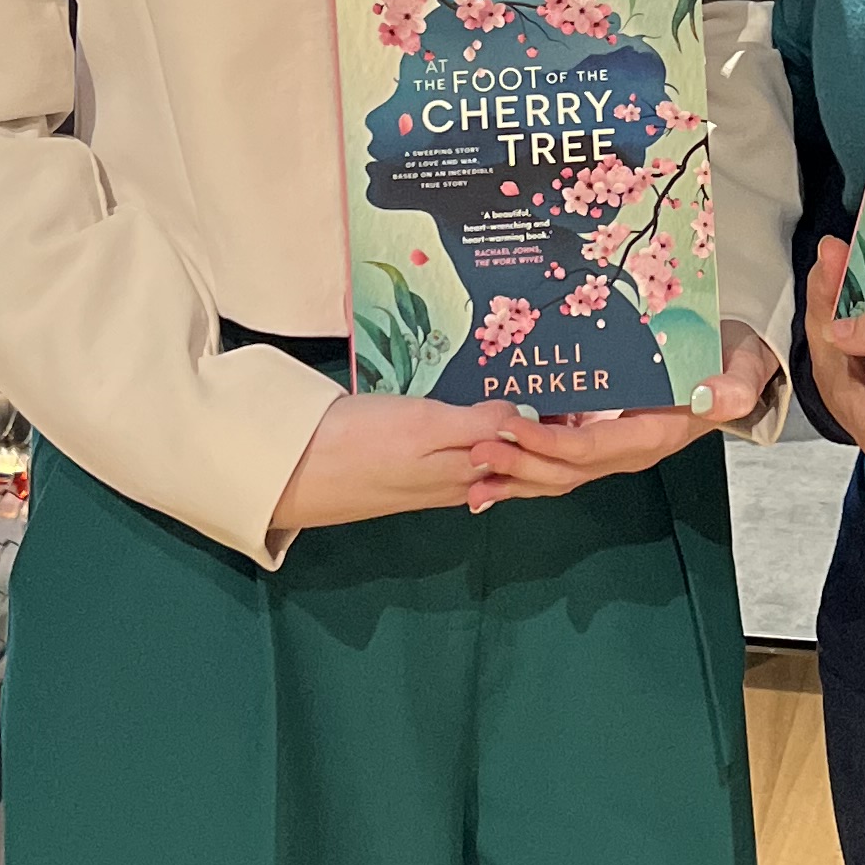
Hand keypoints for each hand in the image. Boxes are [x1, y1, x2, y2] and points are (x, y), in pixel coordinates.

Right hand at [272, 391, 542, 534]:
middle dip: (535, 425)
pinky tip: (471, 410)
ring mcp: (434, 483)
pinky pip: (458, 454)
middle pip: (511, 454)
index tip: (569, 381)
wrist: (295, 471)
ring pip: (486, 454)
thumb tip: (526, 418)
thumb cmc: (360, 441)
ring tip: (523, 387)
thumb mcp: (426, 425)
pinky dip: (474, 433)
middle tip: (556, 381)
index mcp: (470, 470)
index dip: (549, 417)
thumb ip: (479, 424)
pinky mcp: (411, 478)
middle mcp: (460, 483)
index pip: (526, 445)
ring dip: (505, 428)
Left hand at [459, 328, 782, 508]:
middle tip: (475, 453)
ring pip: (556, 474)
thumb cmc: (732, 362)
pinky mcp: (598, 439)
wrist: (734, 370)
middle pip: (566, 470)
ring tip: (470, 475)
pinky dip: (523, 467)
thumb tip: (716, 398)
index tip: (515, 426)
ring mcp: (611, 449)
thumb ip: (735, 385)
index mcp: (655, 435)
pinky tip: (489, 470)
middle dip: (519, 465)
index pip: (594, 448)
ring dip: (513, 476)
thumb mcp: (743, 368)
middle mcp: (628, 451)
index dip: (552, 443)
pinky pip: (557, 462)